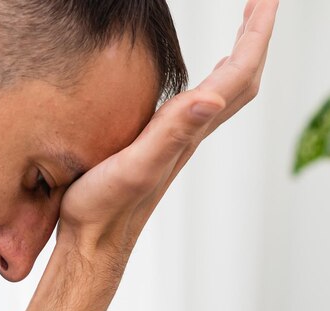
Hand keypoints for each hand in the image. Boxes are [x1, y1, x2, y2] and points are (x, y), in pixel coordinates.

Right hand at [59, 0, 278, 272]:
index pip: (237, 76)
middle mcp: (187, 134)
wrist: (92, 242)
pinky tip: (202, 80)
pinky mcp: (157, 148)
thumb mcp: (135, 168)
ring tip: (242, 31)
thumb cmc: (104, 209)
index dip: (254, 36)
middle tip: (259, 5)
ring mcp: (174, 142)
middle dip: (254, 39)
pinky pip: (197, 107)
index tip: (263, 1)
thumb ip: (171, 135)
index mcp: (185, 132)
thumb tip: (213, 97)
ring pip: (222, 93)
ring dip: (238, 57)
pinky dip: (211, 81)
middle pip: (239, 81)